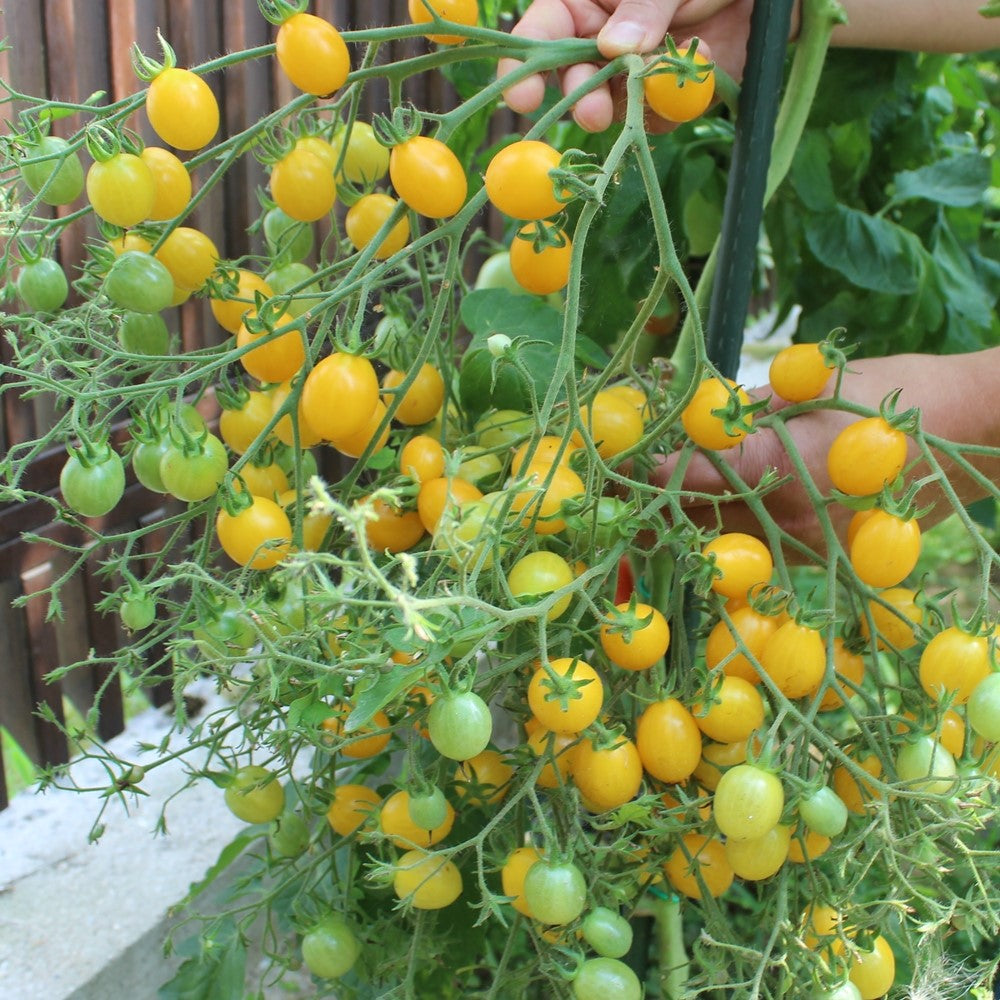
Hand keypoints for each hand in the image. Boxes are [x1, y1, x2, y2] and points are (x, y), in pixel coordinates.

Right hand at [498, 0, 757, 131]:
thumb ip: (644, 6)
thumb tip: (609, 47)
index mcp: (585, 2)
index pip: (542, 32)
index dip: (524, 65)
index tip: (524, 95)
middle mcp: (599, 43)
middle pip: (570, 81)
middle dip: (580, 99)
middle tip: (594, 112)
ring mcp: (628, 76)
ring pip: (609, 106)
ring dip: (620, 109)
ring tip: (639, 97)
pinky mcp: (662, 101)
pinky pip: (654, 118)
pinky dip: (666, 110)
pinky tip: (688, 78)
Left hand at [653, 349, 999, 558]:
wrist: (976, 436)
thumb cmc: (893, 398)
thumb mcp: (812, 385)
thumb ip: (747, 412)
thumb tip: (693, 421)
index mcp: (787, 467)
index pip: (697, 475)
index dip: (654, 470)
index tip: (622, 466)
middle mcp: (792, 518)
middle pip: (701, 521)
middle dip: (658, 508)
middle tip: (622, 497)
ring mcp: (810, 546)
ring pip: (726, 542)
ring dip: (685, 528)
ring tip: (645, 515)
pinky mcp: (824, 559)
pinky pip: (758, 551)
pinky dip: (726, 537)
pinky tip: (703, 523)